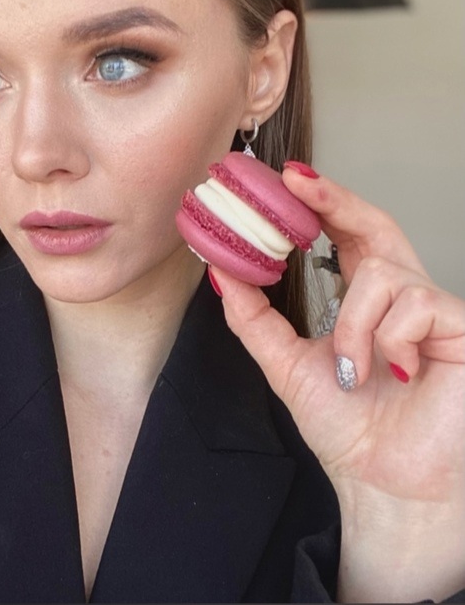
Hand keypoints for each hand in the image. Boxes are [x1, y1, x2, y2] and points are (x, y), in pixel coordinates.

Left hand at [208, 164, 464, 602]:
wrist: (388, 484)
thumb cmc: (351, 429)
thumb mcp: (289, 365)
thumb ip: (256, 319)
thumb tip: (222, 273)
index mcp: (365, 301)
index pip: (346, 236)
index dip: (322, 204)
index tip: (285, 179)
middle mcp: (402, 296)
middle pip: (375, 225)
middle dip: (335, 199)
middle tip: (296, 181)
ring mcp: (435, 309)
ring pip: (381, 274)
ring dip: (352, 324)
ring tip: (352, 369)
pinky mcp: (461, 326)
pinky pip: (412, 304)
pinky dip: (387, 340)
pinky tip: (397, 372)